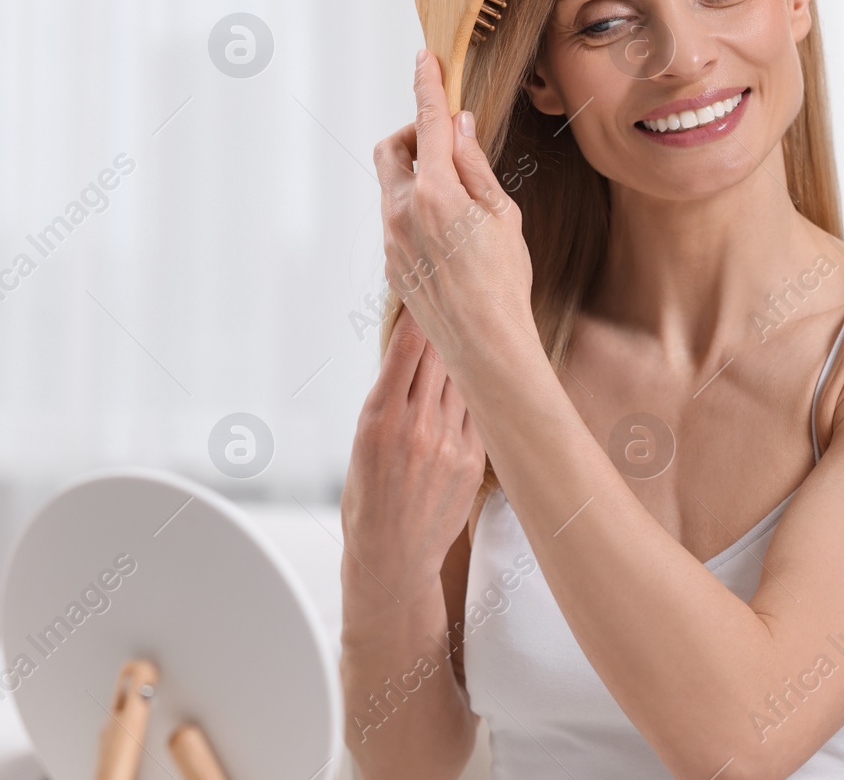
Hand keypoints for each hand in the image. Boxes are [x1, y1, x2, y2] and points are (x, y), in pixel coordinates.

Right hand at [341, 308, 485, 599]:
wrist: (392, 556)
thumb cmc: (367, 498)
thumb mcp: (361, 441)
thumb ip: (388, 398)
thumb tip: (412, 354)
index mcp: (379, 417)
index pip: (407, 346)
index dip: (420, 313)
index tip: (426, 287)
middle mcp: (416, 426)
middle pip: (443, 355)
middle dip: (448, 326)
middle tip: (456, 295)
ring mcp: (449, 443)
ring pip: (466, 379)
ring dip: (468, 356)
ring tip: (473, 330)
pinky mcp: (472, 460)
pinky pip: (480, 412)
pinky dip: (479, 393)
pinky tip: (482, 379)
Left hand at [372, 50, 535, 369]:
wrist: (484, 343)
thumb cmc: (504, 280)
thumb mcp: (502, 213)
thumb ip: (474, 164)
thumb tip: (458, 125)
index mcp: (434, 192)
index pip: (427, 122)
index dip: (427, 85)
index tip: (424, 60)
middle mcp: (401, 210)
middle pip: (389, 148)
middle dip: (412, 135)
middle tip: (444, 144)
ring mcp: (390, 238)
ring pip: (391, 186)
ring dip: (416, 175)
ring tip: (457, 198)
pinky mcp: (390, 261)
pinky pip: (395, 218)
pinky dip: (416, 208)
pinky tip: (449, 233)